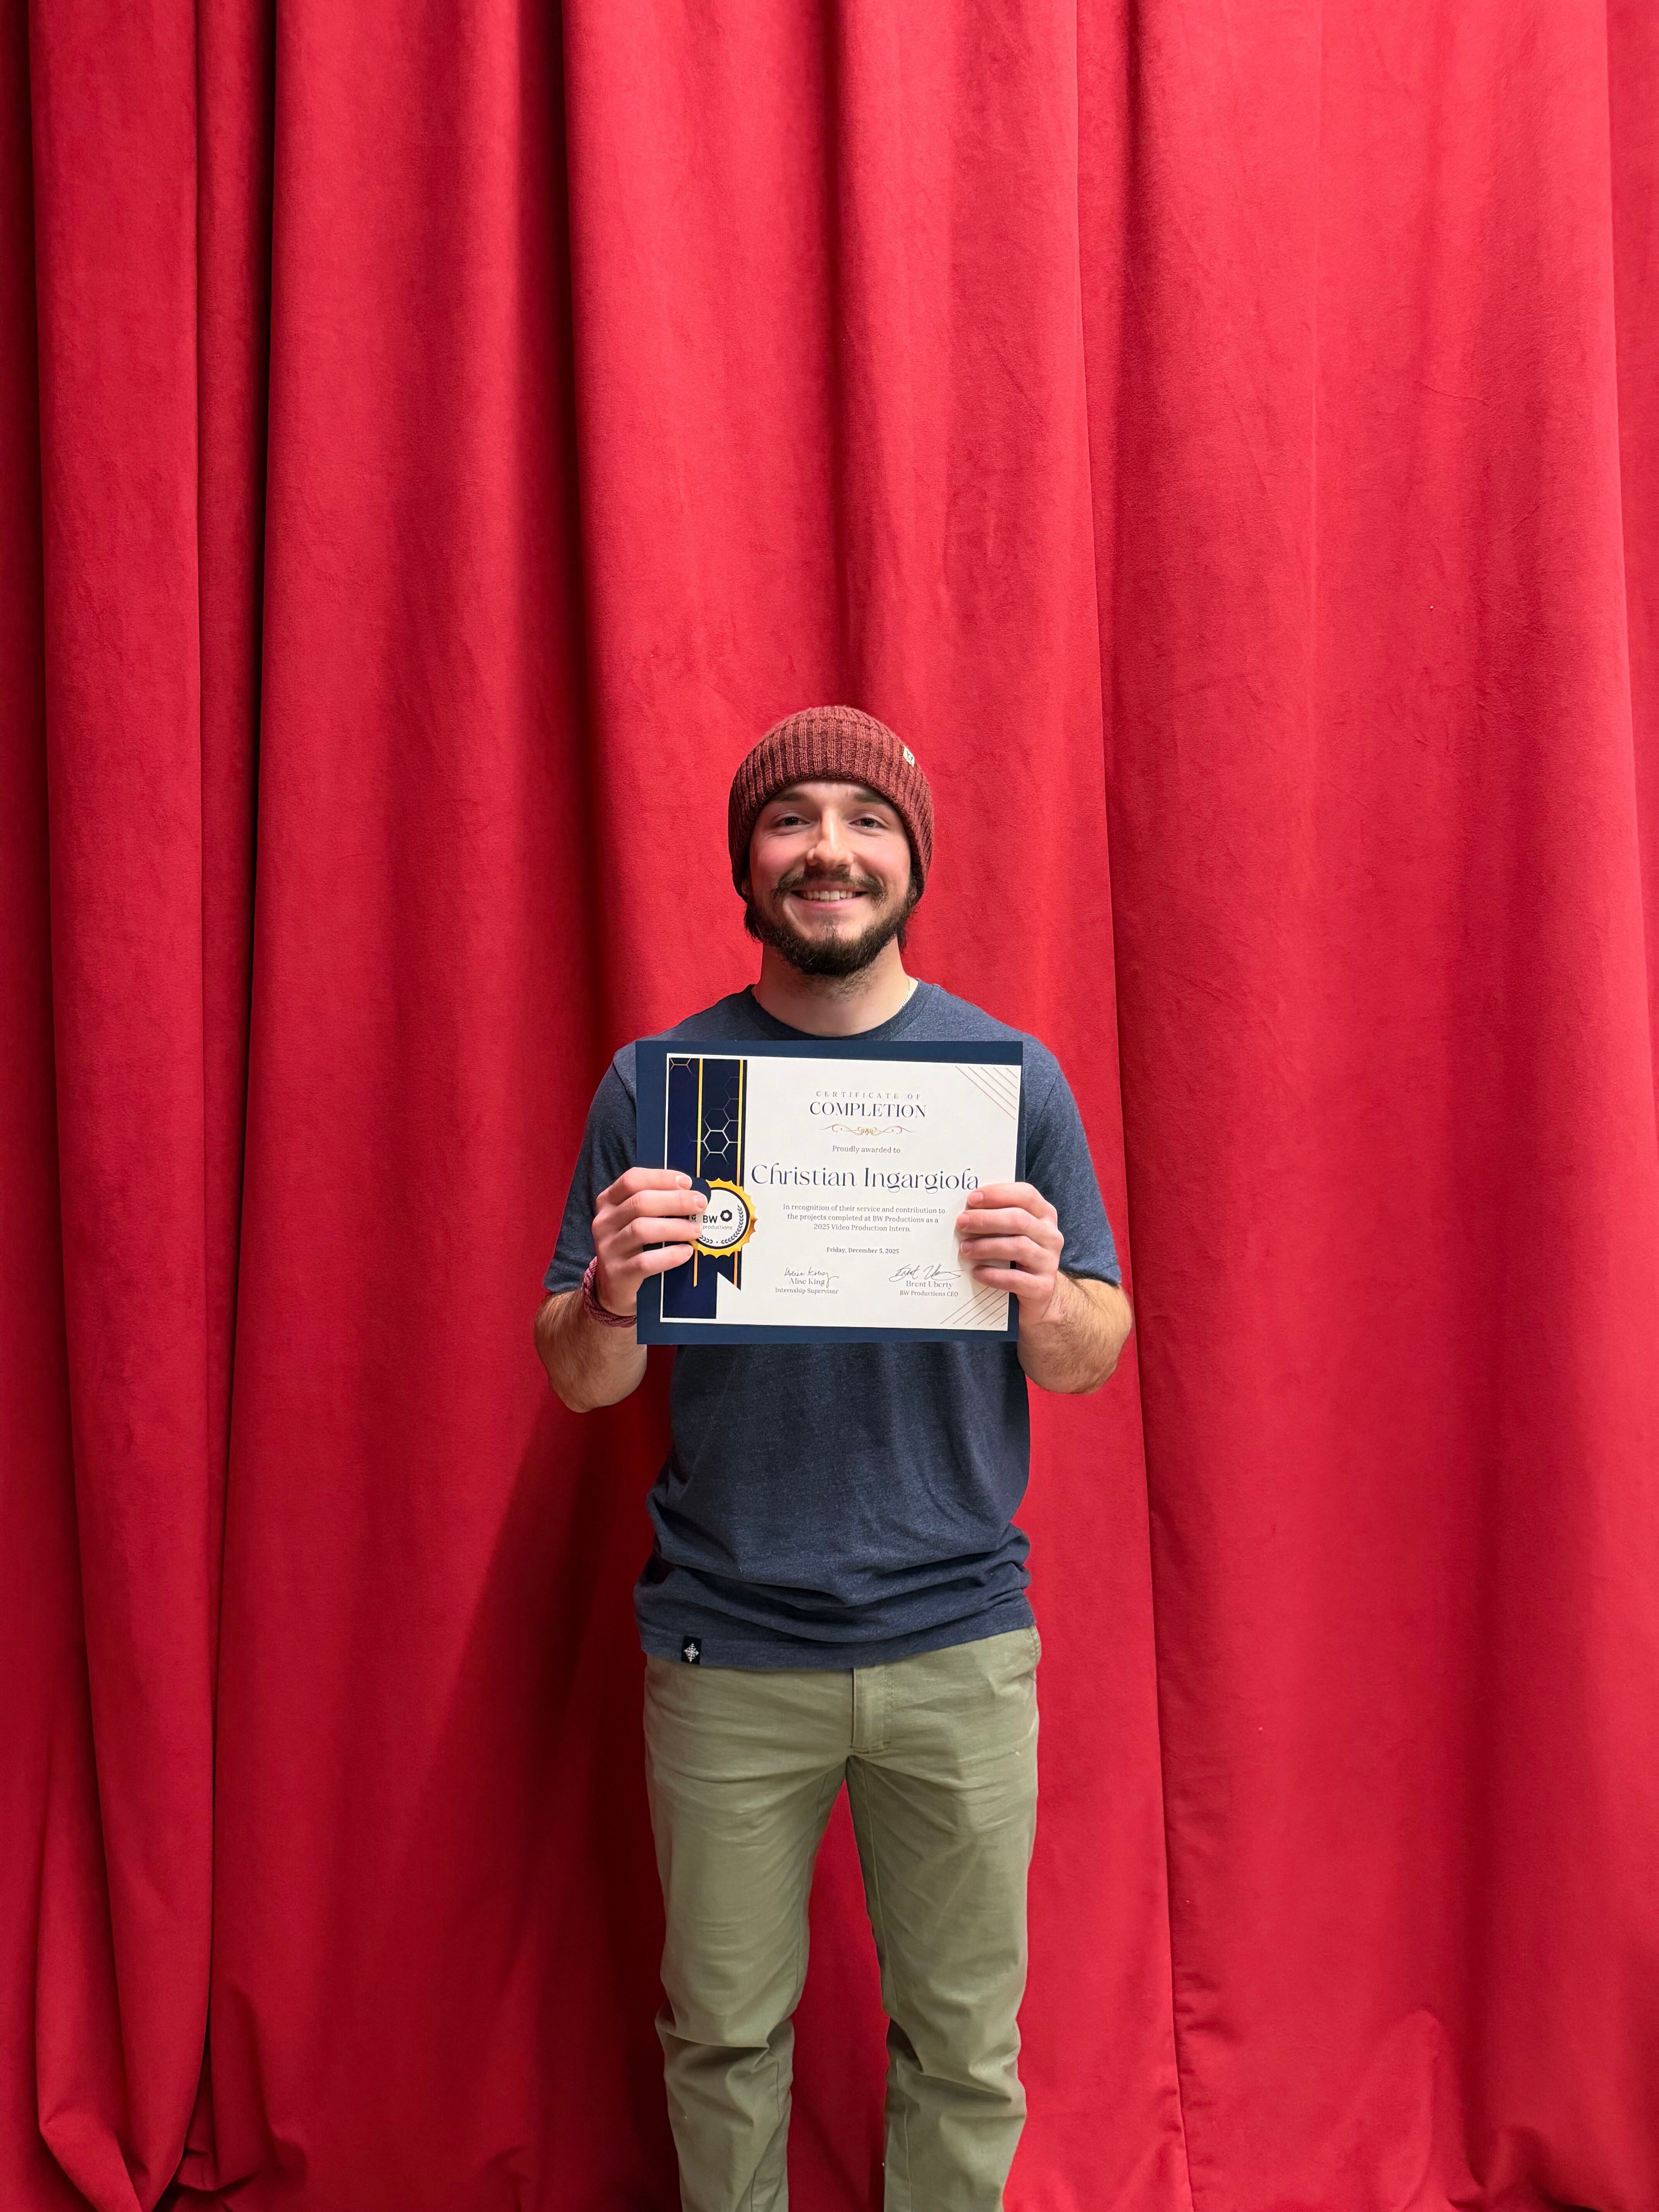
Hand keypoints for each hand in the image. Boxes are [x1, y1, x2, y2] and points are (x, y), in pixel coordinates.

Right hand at [591, 1168, 704, 1315]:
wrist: (613, 1286)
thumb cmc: (633, 1246)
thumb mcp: (635, 1220)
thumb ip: (655, 1205)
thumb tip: (693, 1194)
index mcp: (608, 1202)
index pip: (632, 1180)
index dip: (661, 1177)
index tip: (687, 1182)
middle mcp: (604, 1222)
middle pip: (639, 1203)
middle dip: (675, 1201)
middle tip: (700, 1204)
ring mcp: (608, 1248)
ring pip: (641, 1230)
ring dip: (675, 1227)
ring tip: (696, 1230)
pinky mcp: (617, 1273)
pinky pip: (645, 1262)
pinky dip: (669, 1256)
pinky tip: (686, 1252)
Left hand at [955, 1181, 1064, 1323]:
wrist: (1038, 1295)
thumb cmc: (1018, 1257)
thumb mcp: (1013, 1233)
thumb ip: (998, 1218)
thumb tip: (966, 1210)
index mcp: (1044, 1216)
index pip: (1026, 1195)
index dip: (998, 1194)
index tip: (972, 1198)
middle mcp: (1050, 1236)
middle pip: (1019, 1220)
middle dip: (986, 1219)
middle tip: (962, 1222)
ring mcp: (1049, 1262)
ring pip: (1018, 1247)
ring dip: (986, 1246)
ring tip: (965, 1248)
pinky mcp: (1042, 1287)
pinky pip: (1016, 1279)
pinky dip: (993, 1275)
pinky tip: (977, 1272)